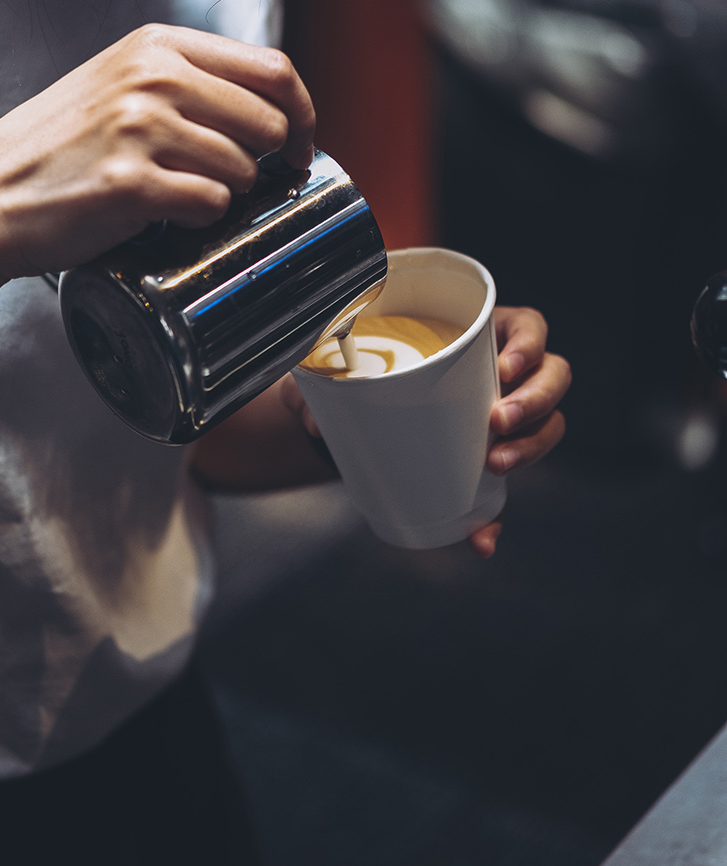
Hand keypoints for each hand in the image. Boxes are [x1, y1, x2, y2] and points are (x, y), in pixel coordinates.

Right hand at [0, 24, 314, 278]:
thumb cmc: (59, 147)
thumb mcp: (119, 82)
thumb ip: (187, 79)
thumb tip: (271, 106)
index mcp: (156, 46)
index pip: (272, 68)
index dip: (302, 113)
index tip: (299, 144)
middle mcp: (152, 78)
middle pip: (270, 121)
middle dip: (269, 160)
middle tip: (244, 179)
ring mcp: (140, 129)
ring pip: (243, 167)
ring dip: (230, 191)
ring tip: (185, 193)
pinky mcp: (130, 184)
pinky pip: (211, 203)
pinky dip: (200, 216)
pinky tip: (167, 212)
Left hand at [281, 305, 570, 560]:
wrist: (359, 415)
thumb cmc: (364, 369)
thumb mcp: (343, 364)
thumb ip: (322, 379)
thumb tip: (311, 418)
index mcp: (485, 333)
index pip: (530, 328)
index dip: (529, 345)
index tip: (503, 369)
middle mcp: (508, 373)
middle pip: (553, 377)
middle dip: (535, 401)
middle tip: (497, 422)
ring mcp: (506, 416)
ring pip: (548, 427)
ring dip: (532, 448)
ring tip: (497, 465)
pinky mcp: (490, 460)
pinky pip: (507, 490)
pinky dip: (494, 517)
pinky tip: (481, 538)